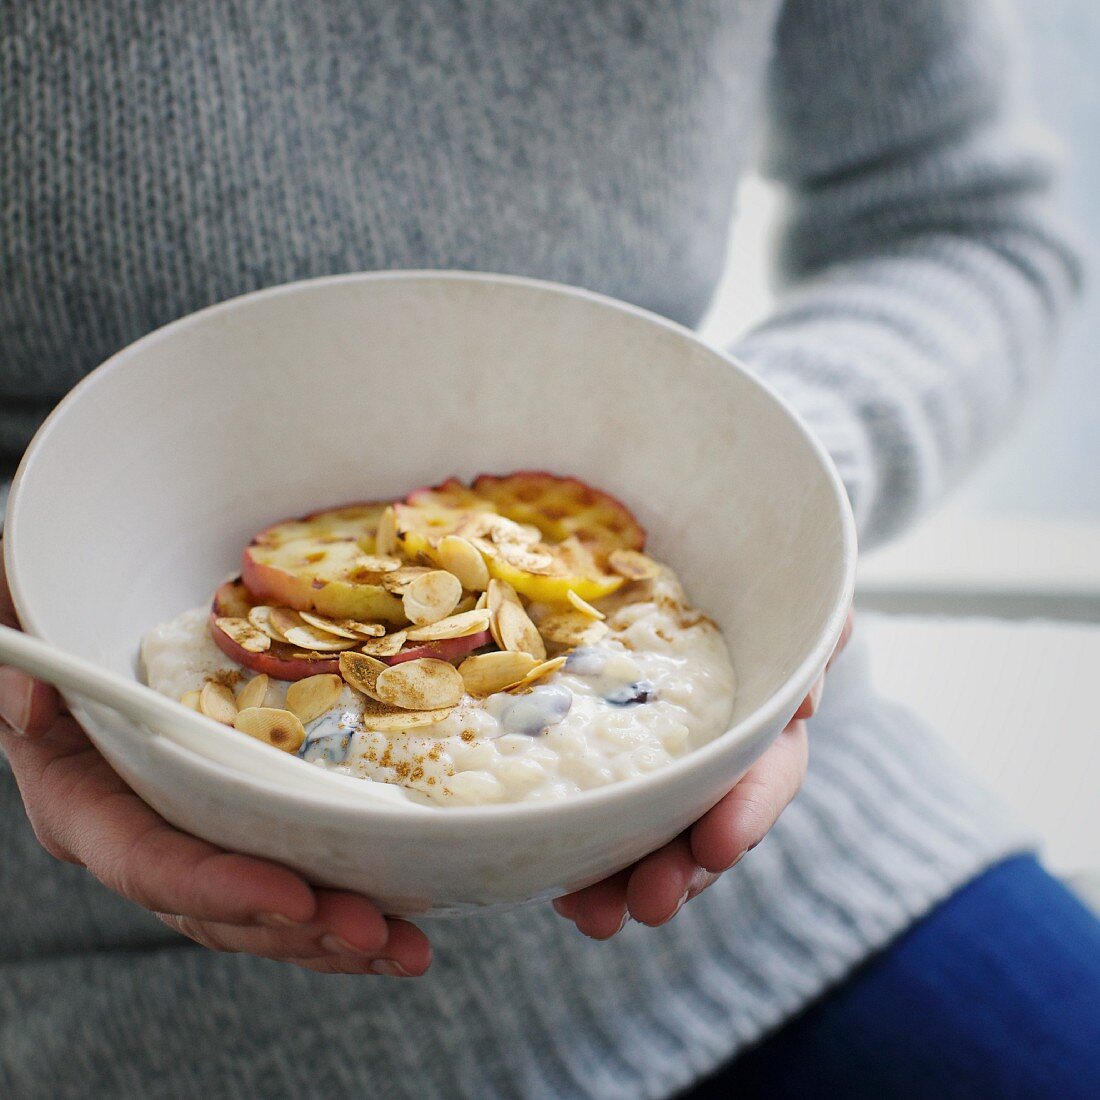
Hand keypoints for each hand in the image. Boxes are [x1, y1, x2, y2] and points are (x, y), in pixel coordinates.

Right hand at [0, 554, 430, 976]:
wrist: (85, 624)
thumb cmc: (52, 628)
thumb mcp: (19, 632)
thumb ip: (16, 670)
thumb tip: (33, 705)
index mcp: (82, 799)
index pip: (147, 860)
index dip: (220, 887)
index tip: (296, 897)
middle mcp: (140, 831)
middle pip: (218, 906)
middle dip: (299, 927)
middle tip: (378, 935)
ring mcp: (194, 831)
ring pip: (261, 906)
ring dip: (335, 934)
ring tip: (406, 948)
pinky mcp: (239, 819)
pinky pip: (289, 869)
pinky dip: (344, 896)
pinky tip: (402, 913)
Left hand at [553, 611, 853, 938]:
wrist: (685, 557)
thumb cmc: (744, 581)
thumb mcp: (790, 594)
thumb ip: (814, 623)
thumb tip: (820, 665)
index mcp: (760, 718)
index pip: (766, 773)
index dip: (746, 812)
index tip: (716, 847)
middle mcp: (714, 752)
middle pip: (704, 824)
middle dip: (679, 872)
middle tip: (648, 903)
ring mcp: (659, 762)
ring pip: (649, 834)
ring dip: (624, 880)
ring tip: (591, 914)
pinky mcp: (607, 760)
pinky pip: (597, 811)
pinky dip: (580, 850)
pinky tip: (554, 881)